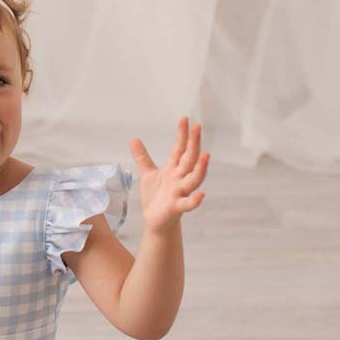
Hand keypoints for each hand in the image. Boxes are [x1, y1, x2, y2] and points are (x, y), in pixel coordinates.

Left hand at [130, 116, 207, 233]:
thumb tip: (134, 139)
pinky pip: (188, 204)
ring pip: (194, 179)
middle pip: (189, 159)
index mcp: (173, 169)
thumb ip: (142, 157)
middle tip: (197, 128)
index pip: (180, 148)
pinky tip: (201, 195)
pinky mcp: (177, 207)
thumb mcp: (147, 173)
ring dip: (201, 168)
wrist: (155, 220)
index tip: (185, 119)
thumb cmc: (155, 196)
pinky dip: (195, 200)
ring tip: (206, 155)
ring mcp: (180, 192)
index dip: (182, 135)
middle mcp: (179, 178)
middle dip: (194, 144)